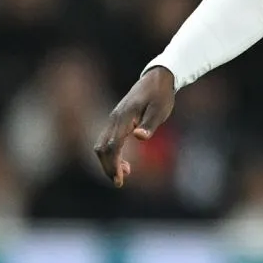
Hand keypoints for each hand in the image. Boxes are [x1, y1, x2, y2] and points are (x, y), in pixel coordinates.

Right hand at [94, 68, 176, 187]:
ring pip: (102, 145)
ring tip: (124, 174)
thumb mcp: (160, 110)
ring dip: (109, 162)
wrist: (156, 79)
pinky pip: (107, 141)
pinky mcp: (116, 121)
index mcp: (125, 117)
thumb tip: (139, 137)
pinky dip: (111, 154)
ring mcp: (113, 119)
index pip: (113, 145)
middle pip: (102, 148)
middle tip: (119, 183)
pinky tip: (125, 163)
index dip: (114, 163)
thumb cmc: (161, 95)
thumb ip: (149, 124)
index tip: (119, 179)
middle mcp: (114, 119)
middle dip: (108, 167)